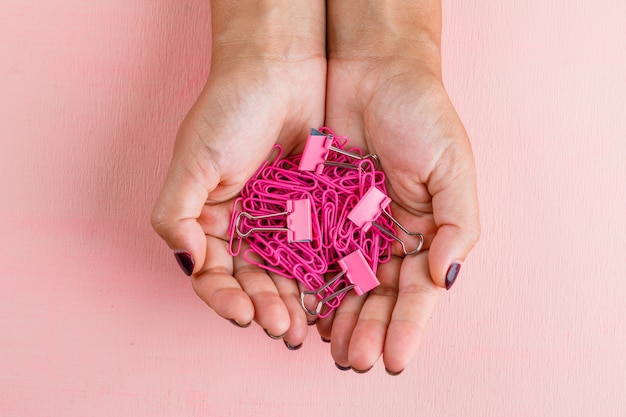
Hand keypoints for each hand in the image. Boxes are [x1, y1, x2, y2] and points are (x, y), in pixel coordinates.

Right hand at [151, 1, 325, 347]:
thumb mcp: (193, 161)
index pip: (213, 274)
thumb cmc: (230, 110)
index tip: (243, 315)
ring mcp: (283, 221)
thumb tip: (188, 265)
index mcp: (211, 220)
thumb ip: (178, 215)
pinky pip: (320, 249)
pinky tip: (329, 296)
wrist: (281, 68)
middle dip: (265, 307)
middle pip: (253, 280)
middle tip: (283, 329)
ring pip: (288, 273)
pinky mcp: (316, 210)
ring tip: (305, 325)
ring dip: (293, 302)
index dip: (225, 299)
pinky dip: (322, 275)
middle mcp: (246, 226)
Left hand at [319, 0, 479, 372]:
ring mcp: (348, 228)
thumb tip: (444, 279)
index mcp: (422, 234)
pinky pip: (309, 255)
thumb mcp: (451, 165)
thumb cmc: (421, 114)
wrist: (371, 70)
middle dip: (367, 331)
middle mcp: (384, 238)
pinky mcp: (313, 212)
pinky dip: (307, 284)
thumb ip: (456, 225)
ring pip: (342, 285)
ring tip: (328, 347)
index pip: (416, 292)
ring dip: (337, 319)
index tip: (394, 360)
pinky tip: (304, 310)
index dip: (407, 327)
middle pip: (376, 297)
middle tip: (354, 360)